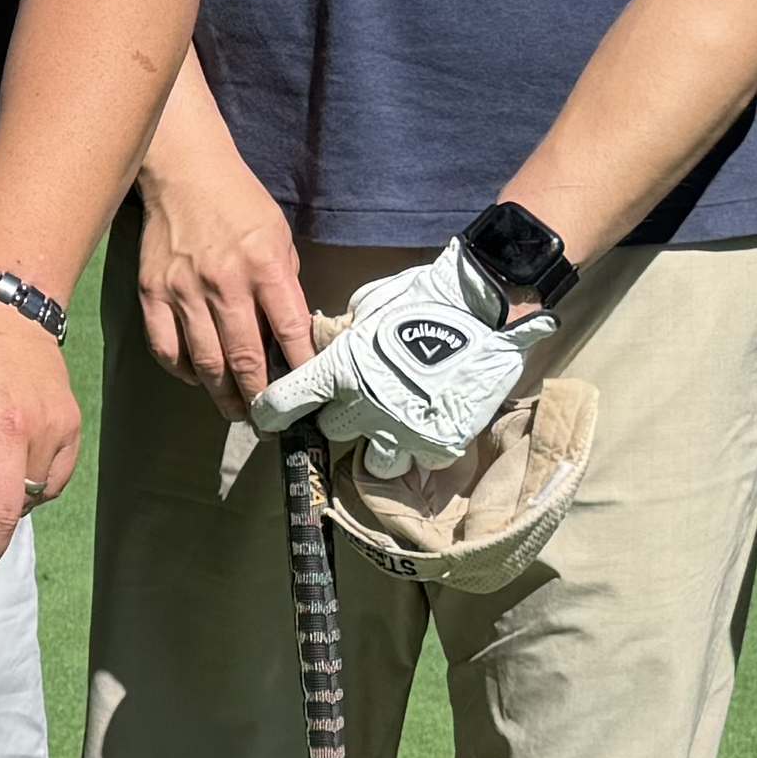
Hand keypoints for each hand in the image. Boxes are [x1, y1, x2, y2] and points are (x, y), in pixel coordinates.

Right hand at [131, 126, 313, 405]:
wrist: (184, 171)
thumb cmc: (239, 202)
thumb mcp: (278, 235)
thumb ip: (284, 284)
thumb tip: (289, 334)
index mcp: (264, 265)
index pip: (289, 332)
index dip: (299, 370)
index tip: (306, 396)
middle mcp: (224, 282)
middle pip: (244, 358)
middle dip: (259, 397)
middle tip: (268, 420)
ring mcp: (184, 290)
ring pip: (206, 363)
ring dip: (224, 395)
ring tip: (237, 412)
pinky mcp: (153, 293)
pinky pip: (167, 349)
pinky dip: (184, 372)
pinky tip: (199, 378)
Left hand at [247, 237, 526, 472]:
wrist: (487, 308)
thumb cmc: (426, 296)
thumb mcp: (370, 306)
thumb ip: (342, 333)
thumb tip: (327, 342)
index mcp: (340, 371)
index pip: (285, 402)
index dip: (272, 411)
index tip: (269, 415)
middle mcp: (364, 408)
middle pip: (331, 429)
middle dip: (341, 414)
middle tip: (361, 396)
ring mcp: (403, 431)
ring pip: (377, 461)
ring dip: (380, 443)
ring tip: (395, 423)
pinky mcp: (439, 444)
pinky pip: (421, 460)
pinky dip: (423, 446)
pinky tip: (431, 423)